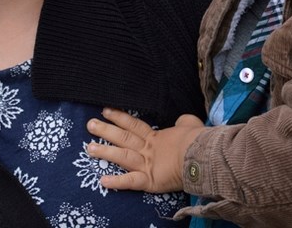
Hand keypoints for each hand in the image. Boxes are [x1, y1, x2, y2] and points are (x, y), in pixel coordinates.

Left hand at [86, 108, 205, 192]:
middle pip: (124, 138)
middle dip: (106, 130)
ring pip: (122, 156)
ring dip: (105, 152)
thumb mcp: (190, 125)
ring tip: (88, 148)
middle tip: (89, 124)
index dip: (119, 117)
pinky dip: (117, 182)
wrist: (203, 154)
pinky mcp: (150, 180)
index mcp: (157, 138)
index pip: (134, 125)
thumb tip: (181, 122)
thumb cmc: (198, 140)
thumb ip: (182, 123)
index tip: (105, 110)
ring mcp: (147, 165)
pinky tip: (102, 181)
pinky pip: (131, 182)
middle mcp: (148, 150)